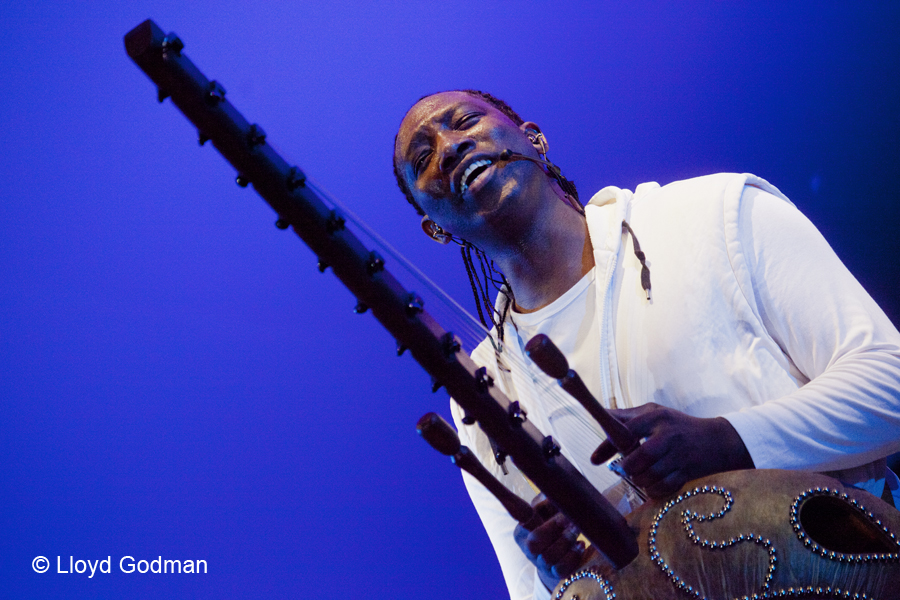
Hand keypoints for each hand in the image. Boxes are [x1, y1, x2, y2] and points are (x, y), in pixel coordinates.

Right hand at [514, 494, 585, 590]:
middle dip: (554, 529)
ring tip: (577, 530)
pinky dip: (572, 556)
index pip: (517, 514)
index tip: (543, 507)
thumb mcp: (551, 508)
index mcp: (522, 529)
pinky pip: (561, 569)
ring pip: (548, 557)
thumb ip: (549, 499)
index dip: (518, 505)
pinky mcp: (553, 574)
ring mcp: (540, 563)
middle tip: (569, 519)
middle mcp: (527, 548)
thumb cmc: (556, 522)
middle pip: (534, 542)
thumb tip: (553, 492)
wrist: (563, 548)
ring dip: (565, 542)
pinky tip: (580, 545)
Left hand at [590, 403, 753, 498]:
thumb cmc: (679, 425)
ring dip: (639, 480)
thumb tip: (601, 415)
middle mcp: (668, 436)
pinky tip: (652, 485)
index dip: (607, 446)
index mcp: (657, 417)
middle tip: (624, 469)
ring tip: (639, 476)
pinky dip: (653, 490)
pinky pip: (663, 488)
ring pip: (649, 476)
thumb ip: (628, 416)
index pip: (626, 430)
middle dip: (626, 468)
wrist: (718, 441)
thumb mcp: (655, 413)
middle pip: (638, 458)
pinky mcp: (687, 473)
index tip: (594, 460)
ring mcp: (679, 455)